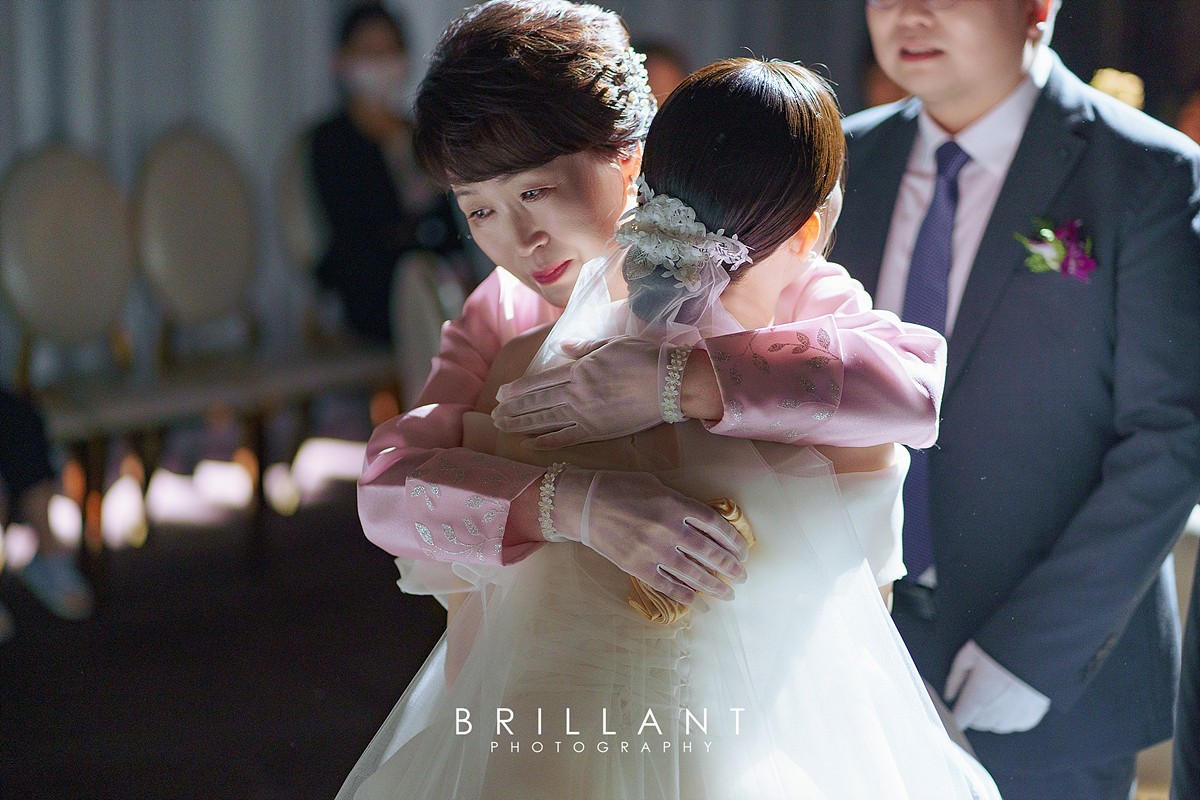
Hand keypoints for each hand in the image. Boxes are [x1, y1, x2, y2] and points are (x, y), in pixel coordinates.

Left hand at [493, 336, 669, 448]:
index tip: (501, 394)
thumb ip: (585, 348)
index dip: (518, 390)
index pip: (540, 381)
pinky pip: (567, 439)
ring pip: (546, 422)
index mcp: (579, 371)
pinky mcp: (599, 431)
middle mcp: (577, 394)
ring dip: (522, 425)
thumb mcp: (611, 344)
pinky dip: (548, 442)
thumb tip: (565, 347)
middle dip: (513, 410)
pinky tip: (531, 444)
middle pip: (537, 403)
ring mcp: (586, 415)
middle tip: (494, 416)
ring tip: (503, 428)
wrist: (669, 383)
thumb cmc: (643, 358)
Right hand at [549, 466, 747, 607]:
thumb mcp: (656, 485)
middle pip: (710, 552)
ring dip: (715, 586)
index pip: (716, 526)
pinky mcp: (637, 567)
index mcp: (675, 504)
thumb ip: (681, 503)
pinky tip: (698, 602)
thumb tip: (706, 522)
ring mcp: (653, 550)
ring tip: (728, 593)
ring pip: (693, 573)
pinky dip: (685, 595)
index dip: (734, 541)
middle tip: (742, 576)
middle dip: (730, 568)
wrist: (584, 503)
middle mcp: (669, 528)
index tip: (743, 552)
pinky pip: (667, 585)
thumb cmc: (621, 488)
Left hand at [944, 640, 1050, 733]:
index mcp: (979, 694)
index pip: (961, 719)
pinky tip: (1011, 700)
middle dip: (974, 713)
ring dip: (992, 717)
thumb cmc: (1003, 646)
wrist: (1037, 646)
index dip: (955, 717)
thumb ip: (955, 677)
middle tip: (978, 694)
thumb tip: (949, 695)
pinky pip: (1016, 725)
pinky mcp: (1032, 715)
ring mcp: (1016, 715)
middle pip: (978, 724)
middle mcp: (997, 710)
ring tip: (996, 695)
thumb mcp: (970, 654)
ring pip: (997, 727)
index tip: (955, 713)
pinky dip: (1011, 717)